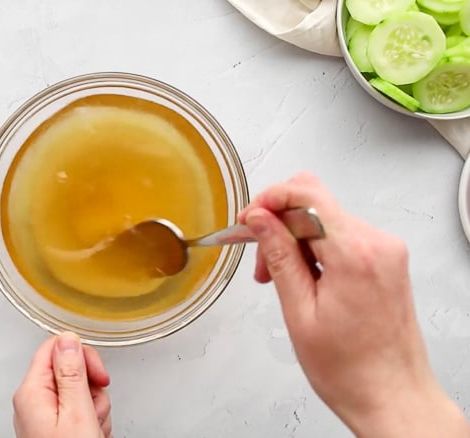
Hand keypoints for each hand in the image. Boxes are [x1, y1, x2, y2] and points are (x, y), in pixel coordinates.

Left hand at [13, 332, 111, 437]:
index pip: (55, 347)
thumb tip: (68, 339)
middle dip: (91, 387)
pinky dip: (90, 420)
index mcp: (31, 392)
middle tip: (94, 408)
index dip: (82, 356)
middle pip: (69, 370)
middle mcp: (32, 401)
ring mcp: (42, 415)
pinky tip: (91, 432)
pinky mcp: (53, 426)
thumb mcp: (77, 413)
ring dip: (94, 407)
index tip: (97, 374)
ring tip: (93, 426)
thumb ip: (72, 373)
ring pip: (78, 391)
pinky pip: (77, 409)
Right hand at [239, 173, 468, 437]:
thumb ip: (279, 257)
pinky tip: (304, 280)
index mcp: (356, 254)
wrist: (393, 397)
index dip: (270, 200)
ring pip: (325, 220)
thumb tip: (260, 219)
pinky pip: (341, 237)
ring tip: (281, 281)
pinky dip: (315, 250)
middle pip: (314, 205)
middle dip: (279, 226)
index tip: (248, 219)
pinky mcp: (387, 260)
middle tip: (261, 263)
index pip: (308, 195)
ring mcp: (386, 250)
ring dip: (295, 242)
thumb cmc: (351, 370)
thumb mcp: (299, 313)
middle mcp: (378, 244)